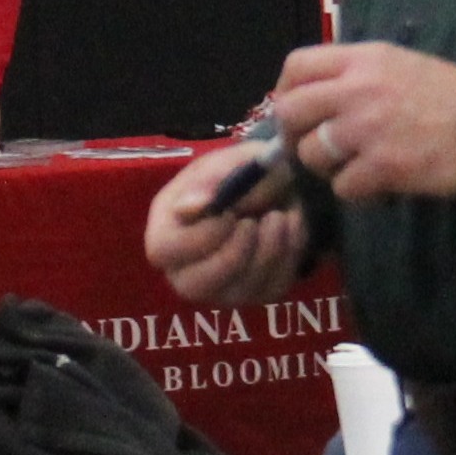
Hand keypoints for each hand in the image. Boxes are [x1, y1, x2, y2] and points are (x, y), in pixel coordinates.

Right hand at [145, 140, 312, 307]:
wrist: (271, 187)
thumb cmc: (237, 172)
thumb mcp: (229, 161)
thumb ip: (215, 178)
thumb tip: (198, 205)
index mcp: (165, 230)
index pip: (165, 250)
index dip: (201, 237)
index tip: (231, 213)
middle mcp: (184, 268)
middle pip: (194, 285)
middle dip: (233, 255)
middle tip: (252, 223)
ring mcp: (220, 288)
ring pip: (240, 290)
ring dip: (269, 251)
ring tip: (280, 215)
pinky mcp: (254, 293)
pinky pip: (272, 288)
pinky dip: (289, 255)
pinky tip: (290, 226)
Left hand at [270, 42, 455, 201]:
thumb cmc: (451, 95)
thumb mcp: (401, 65)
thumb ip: (356, 74)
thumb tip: (315, 96)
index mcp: (363, 59)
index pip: (298, 65)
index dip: (285, 89)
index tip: (294, 108)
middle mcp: (356, 90)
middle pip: (290, 111)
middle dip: (295, 133)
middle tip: (313, 145)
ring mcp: (365, 129)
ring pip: (310, 153)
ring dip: (326, 166)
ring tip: (353, 165)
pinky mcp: (380, 167)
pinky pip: (342, 186)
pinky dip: (355, 191)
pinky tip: (376, 184)